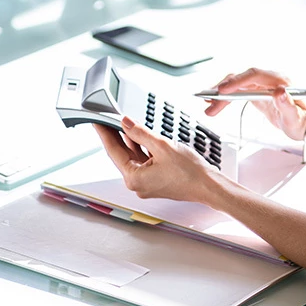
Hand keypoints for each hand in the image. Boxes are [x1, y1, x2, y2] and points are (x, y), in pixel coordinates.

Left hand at [93, 117, 219, 203]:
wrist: (208, 186)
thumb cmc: (190, 172)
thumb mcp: (162, 146)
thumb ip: (140, 133)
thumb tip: (125, 123)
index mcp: (134, 178)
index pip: (113, 151)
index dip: (104, 133)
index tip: (97, 121)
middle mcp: (137, 183)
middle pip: (121, 154)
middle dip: (115, 135)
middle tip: (106, 119)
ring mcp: (145, 183)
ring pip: (132, 157)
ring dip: (128, 141)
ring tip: (122, 123)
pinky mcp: (154, 180)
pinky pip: (142, 161)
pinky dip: (140, 148)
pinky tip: (139, 136)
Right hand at [203, 67, 305, 140]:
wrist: (305, 123)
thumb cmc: (303, 121)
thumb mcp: (297, 118)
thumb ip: (289, 106)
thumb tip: (280, 93)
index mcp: (280, 81)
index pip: (254, 75)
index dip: (238, 81)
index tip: (223, 90)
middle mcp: (269, 79)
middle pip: (242, 78)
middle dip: (224, 89)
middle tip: (210, 101)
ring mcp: (261, 85)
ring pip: (237, 84)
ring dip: (221, 93)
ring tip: (207, 104)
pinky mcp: (255, 91)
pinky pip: (237, 90)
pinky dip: (225, 97)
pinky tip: (214, 103)